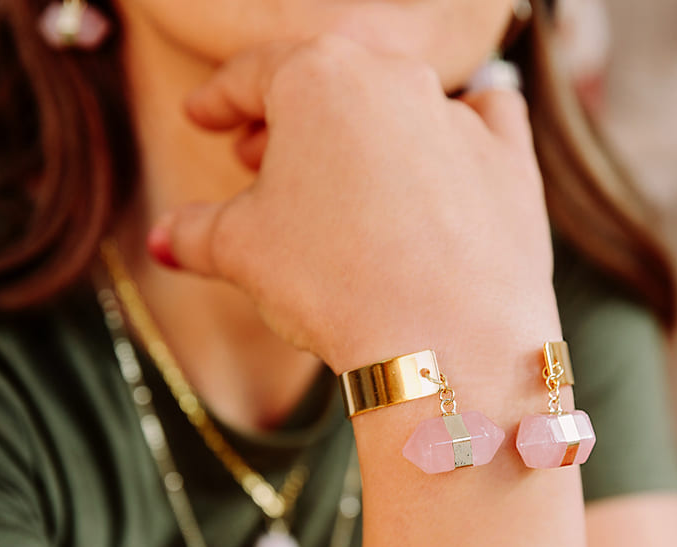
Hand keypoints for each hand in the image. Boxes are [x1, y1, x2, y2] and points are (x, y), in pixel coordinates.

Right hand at [152, 35, 558, 373]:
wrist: (446, 341)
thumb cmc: (335, 283)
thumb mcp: (241, 253)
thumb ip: (194, 232)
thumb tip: (165, 238)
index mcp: (318, 77)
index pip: (250, 75)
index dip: (219, 100)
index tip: (204, 117)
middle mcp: (394, 77)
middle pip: (327, 84)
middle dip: (286, 120)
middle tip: (257, 160)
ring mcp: (460, 115)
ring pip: (400, 102)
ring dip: (365, 131)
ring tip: (342, 179)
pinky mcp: (512, 161)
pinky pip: (486, 122)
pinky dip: (462, 133)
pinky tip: (446, 157)